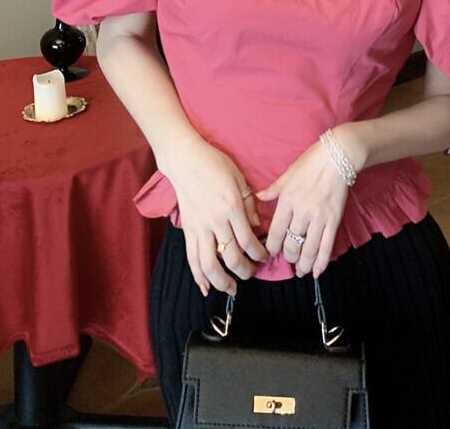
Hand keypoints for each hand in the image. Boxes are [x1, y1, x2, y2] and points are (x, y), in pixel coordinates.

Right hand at [164, 140, 269, 297]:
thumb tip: (257, 225)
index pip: (248, 241)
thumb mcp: (239, 179)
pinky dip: (198, 276)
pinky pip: (191, 257)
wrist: (185, 159)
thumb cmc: (214, 164)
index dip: (259, 255)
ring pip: (208, 264)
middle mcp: (215, 220)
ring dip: (221, 281)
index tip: (264, 258)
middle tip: (251, 273)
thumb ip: (250, 204)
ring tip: (231, 289)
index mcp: (231, 207)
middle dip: (244, 271)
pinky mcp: (187, 229)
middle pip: (230, 257)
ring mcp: (199, 227)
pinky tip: (205, 287)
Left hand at [254, 133, 352, 277]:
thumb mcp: (287, 174)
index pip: (275, 231)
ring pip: (309, 249)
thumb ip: (273, 189)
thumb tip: (258, 197)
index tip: (269, 254)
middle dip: (288, 257)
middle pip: (291, 243)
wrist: (337, 157)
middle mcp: (301, 212)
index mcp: (287, 200)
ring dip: (303, 264)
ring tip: (300, 271)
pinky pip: (326, 246)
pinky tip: (316, 272)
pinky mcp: (334, 220)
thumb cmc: (310, 163)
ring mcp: (319, 218)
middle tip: (287, 261)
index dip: (271, 247)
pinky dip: (321, 262)